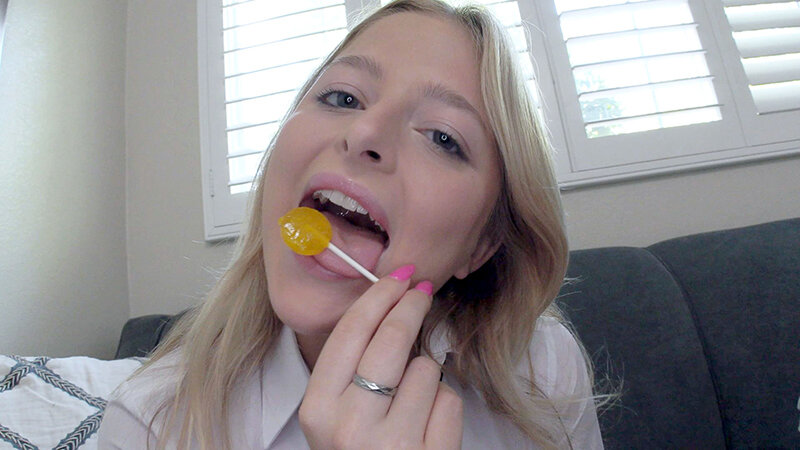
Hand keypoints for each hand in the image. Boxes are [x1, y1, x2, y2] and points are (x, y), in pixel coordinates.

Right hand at [298, 267, 462, 448]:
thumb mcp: (336, 417)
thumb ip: (350, 370)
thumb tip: (386, 303)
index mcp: (319, 410)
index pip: (350, 333)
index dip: (378, 296)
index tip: (398, 276)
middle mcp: (350, 427)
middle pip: (391, 339)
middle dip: (411, 306)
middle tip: (422, 290)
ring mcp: (393, 445)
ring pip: (426, 369)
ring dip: (427, 375)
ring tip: (413, 403)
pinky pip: (450, 400)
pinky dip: (445, 407)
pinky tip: (428, 427)